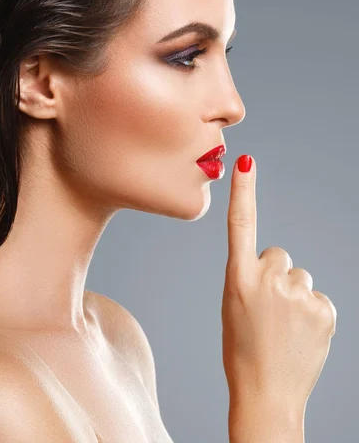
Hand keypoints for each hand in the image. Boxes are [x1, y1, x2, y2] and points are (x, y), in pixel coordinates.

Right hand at [221, 155, 336, 408]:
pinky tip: (301, 334)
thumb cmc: (243, 349)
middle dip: (276, 275)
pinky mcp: (323, 310)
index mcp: (238, 279)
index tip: (247, 163)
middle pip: (279, 255)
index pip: (241, 225)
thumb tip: (279, 263)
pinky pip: (318, 297)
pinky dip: (311, 313)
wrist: (267, 394)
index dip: (244, 192)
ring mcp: (298, 296)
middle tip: (268, 309)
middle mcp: (268, 281)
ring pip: (301, 277)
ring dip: (294, 295)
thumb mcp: (233, 306)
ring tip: (284, 327)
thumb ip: (251, 277)